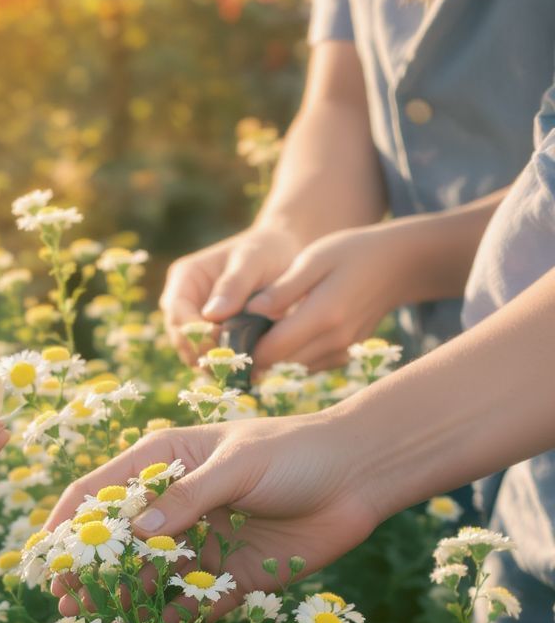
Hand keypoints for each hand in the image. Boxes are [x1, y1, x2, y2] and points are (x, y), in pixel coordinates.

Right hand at [46, 415, 382, 617]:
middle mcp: (175, 504)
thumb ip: (187, 497)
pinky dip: (170, 618)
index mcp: (165, 461)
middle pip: (118, 541)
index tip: (45, 556)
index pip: (101, 490)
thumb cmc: (295, 451)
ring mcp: (200, 541)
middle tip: (65, 603)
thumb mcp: (237, 463)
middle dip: (90, 570)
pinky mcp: (229, 574)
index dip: (69, 521)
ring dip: (123, 598)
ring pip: (149, 576)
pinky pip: (191, 601)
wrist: (361, 475)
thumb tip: (135, 532)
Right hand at [160, 225, 301, 364]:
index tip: (223, 344)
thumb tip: (211, 316)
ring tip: (243, 369)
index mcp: (185, 278)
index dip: (196, 334)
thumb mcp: (252, 260)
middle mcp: (183, 303)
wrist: (284, 255)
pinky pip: (210, 360)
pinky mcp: (211, 338)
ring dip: (214, 366)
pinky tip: (246, 370)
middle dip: (204, 354)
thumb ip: (233, 285)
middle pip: (181, 339)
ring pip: (193, 354)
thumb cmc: (267, 251)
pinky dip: (225, 368)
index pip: (177, 313)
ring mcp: (195, 323)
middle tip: (235, 365)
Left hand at [245, 223, 414, 373]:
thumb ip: (282, 289)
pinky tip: (279, 334)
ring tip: (252, 333)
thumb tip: (249, 312)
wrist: (399, 265)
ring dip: (269, 357)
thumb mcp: (313, 259)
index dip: (242, 347)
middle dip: (250, 355)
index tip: (224, 335)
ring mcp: (340, 352)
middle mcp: (333, 342)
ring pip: (289, 369)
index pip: (270, 351)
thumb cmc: (351, 253)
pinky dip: (288, 355)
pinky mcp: (342, 356)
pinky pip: (305, 365)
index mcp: (322, 316)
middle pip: (276, 366)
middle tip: (230, 337)